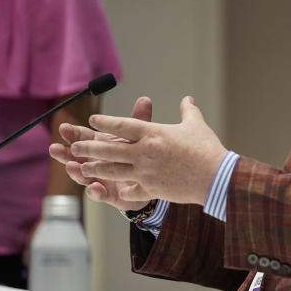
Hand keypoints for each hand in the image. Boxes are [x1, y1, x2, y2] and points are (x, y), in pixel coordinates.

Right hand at [48, 97, 153, 209]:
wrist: (150, 181)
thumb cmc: (137, 156)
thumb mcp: (138, 137)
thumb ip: (138, 120)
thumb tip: (145, 99)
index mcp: (99, 146)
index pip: (82, 137)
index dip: (72, 133)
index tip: (64, 128)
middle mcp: (95, 162)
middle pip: (75, 157)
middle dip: (65, 153)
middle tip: (55, 148)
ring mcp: (99, 178)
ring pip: (83, 176)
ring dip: (75, 171)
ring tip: (70, 166)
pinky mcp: (108, 194)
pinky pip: (100, 194)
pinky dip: (95, 191)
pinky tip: (94, 187)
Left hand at [67, 96, 226, 205]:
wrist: (216, 177)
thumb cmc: (208, 149)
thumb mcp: (197, 125)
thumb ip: (188, 111)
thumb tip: (188, 99)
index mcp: (153, 133)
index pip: (123, 125)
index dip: (106, 122)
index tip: (93, 120)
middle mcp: (144, 152)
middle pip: (109, 148)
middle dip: (89, 147)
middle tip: (74, 146)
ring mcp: (145, 172)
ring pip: (113, 170)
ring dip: (95, 169)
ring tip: (82, 168)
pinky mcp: (151, 189)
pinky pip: (131, 190)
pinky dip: (123, 190)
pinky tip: (115, 190)